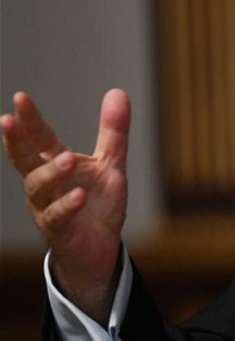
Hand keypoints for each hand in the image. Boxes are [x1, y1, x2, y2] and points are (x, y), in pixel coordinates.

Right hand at [1, 89, 129, 323]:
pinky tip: (79, 196)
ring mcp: (48, 208)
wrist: (100, 249)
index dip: (29, 119)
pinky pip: (58, 217)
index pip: (39, 138)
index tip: (20, 97)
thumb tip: (117, 92)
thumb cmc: (97, 205)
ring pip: (38, 189)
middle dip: (16, 141)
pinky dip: (67, 205)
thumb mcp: (110, 163)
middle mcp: (46, 186)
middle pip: (25, 160)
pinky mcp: (60, 232)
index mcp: (56, 165)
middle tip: (8, 120)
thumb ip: (113, 132)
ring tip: (68, 160)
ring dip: (50, 172)